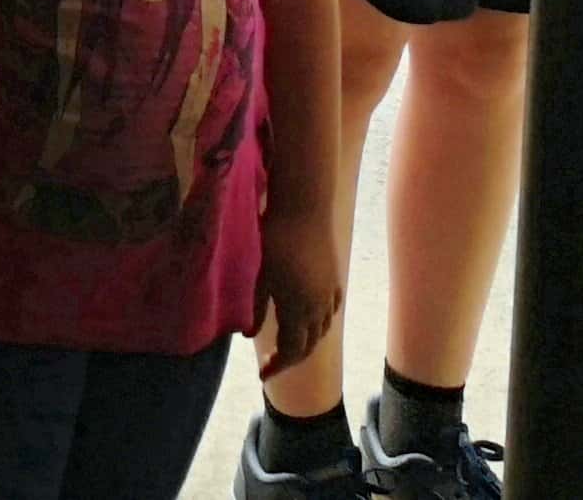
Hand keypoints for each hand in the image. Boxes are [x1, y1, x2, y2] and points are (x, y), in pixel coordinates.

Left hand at [256, 210, 343, 378]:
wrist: (304, 207)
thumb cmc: (275, 238)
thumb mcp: (259, 276)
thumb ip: (255, 308)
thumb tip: (247, 335)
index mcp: (298, 310)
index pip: (291, 351)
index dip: (277, 367)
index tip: (261, 375)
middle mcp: (318, 307)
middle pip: (308, 345)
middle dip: (290, 358)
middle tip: (270, 362)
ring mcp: (330, 293)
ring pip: (322, 330)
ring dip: (306, 342)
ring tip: (288, 343)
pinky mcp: (335, 279)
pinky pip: (331, 311)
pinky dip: (321, 323)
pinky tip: (311, 319)